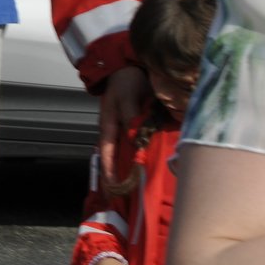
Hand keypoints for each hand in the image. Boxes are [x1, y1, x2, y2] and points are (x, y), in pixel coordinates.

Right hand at [98, 65, 148, 187]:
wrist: (131, 65)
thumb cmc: (125, 81)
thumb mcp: (126, 97)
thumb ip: (131, 118)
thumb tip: (135, 140)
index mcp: (109, 127)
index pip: (107, 155)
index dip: (108, 172)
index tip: (113, 190)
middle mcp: (118, 132)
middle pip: (117, 160)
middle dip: (121, 178)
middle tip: (127, 198)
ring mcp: (129, 130)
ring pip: (131, 155)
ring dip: (135, 170)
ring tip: (142, 190)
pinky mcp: (141, 127)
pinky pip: (143, 146)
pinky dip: (147, 157)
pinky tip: (158, 167)